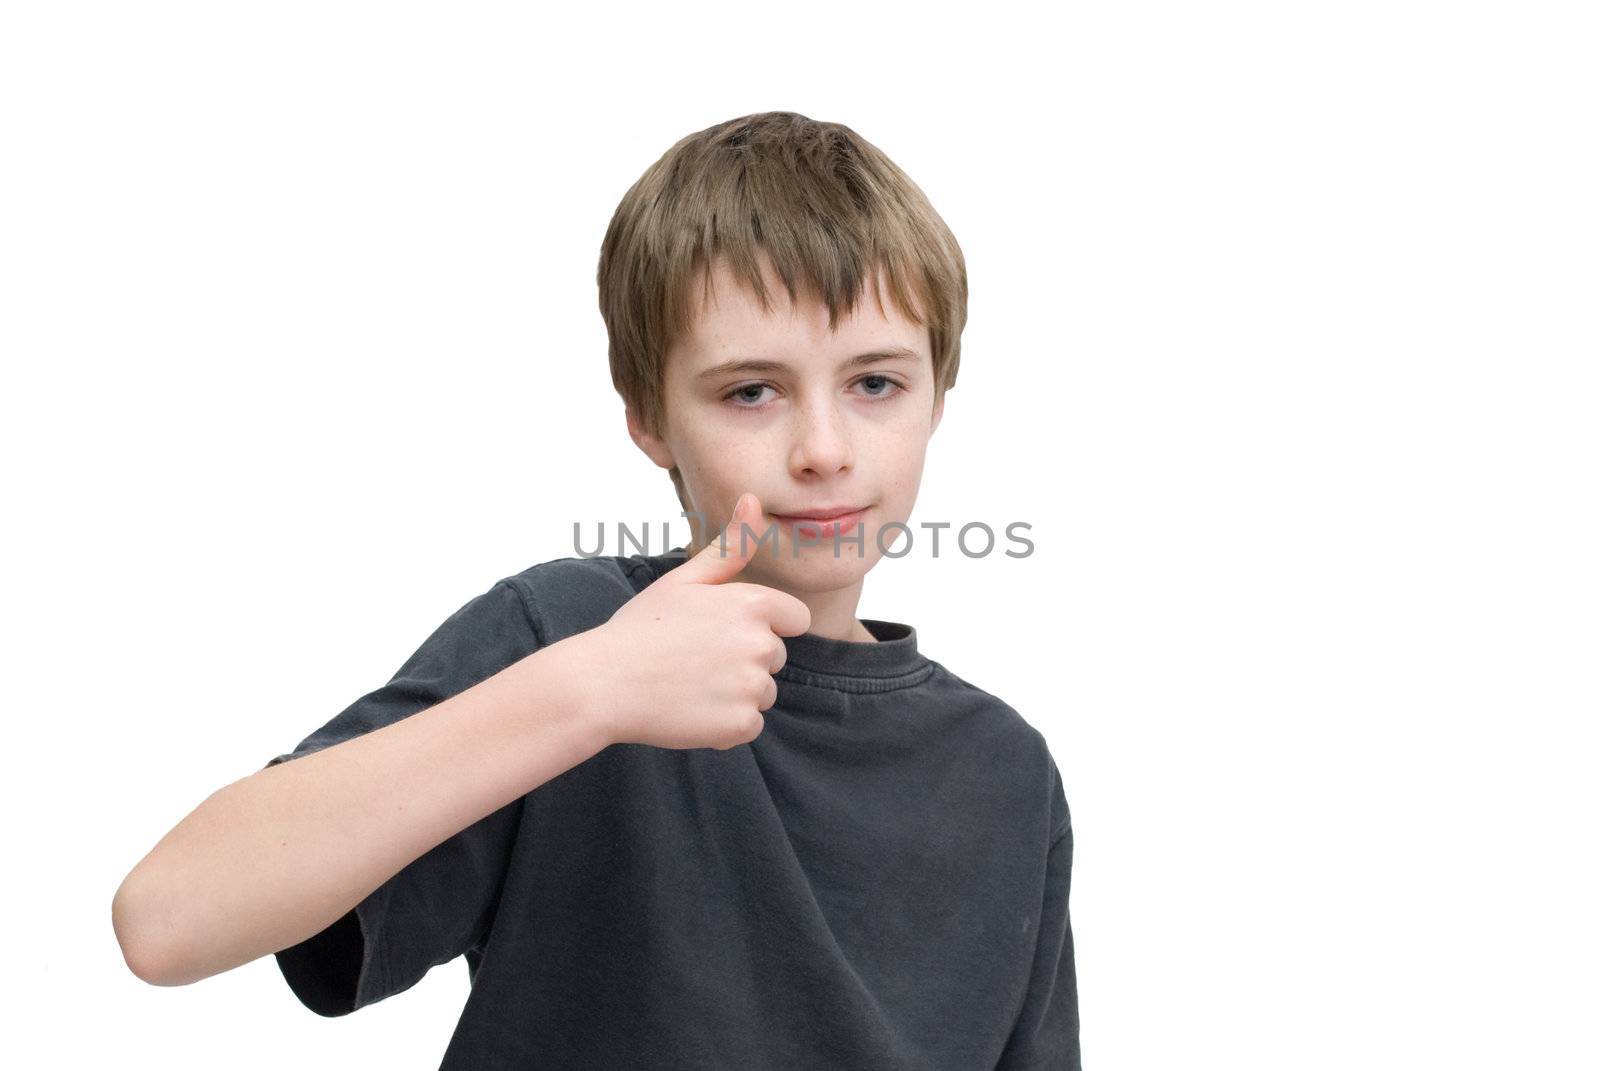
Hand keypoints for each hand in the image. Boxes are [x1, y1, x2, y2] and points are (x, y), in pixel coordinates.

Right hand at [565, 492, 811, 749]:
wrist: (602, 683)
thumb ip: (729, 547)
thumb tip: (753, 498)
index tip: (725, 632)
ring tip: (688, 683)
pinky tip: (689, 709)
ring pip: (763, 693)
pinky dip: (725, 725)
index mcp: (752, 604)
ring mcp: (751, 686)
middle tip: (694, 659)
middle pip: (776, 658)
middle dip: (745, 660)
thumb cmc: (641, 628)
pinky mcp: (739, 724)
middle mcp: (760, 644)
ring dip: (735, 694)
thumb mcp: (684, 581)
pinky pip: (748, 726)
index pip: (795, 619)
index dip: (764, 625)